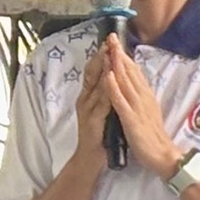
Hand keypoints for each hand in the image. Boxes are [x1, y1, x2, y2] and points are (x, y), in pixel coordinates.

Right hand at [68, 36, 128, 173]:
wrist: (91, 158)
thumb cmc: (99, 135)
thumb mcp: (103, 110)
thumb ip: (106, 94)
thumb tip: (113, 76)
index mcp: (89, 96)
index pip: (95, 71)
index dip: (102, 55)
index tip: (111, 40)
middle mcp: (85, 100)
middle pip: (93, 74)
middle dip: (101, 56)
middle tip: (108, 40)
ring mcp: (88, 110)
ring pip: (96, 85)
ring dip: (102, 69)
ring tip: (108, 54)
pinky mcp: (92, 121)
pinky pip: (100, 104)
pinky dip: (105, 91)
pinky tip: (109, 81)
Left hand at [106, 44, 180, 177]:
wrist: (163, 155)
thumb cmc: (152, 135)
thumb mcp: (148, 109)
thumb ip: (142, 96)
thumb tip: (135, 81)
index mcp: (145, 95)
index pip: (134, 71)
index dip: (124, 56)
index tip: (115, 42)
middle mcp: (143, 96)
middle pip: (130, 71)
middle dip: (119, 53)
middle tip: (111, 36)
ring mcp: (137, 106)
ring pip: (125, 81)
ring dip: (116, 64)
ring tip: (109, 48)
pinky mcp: (132, 118)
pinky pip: (121, 100)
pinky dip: (114, 87)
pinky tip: (108, 76)